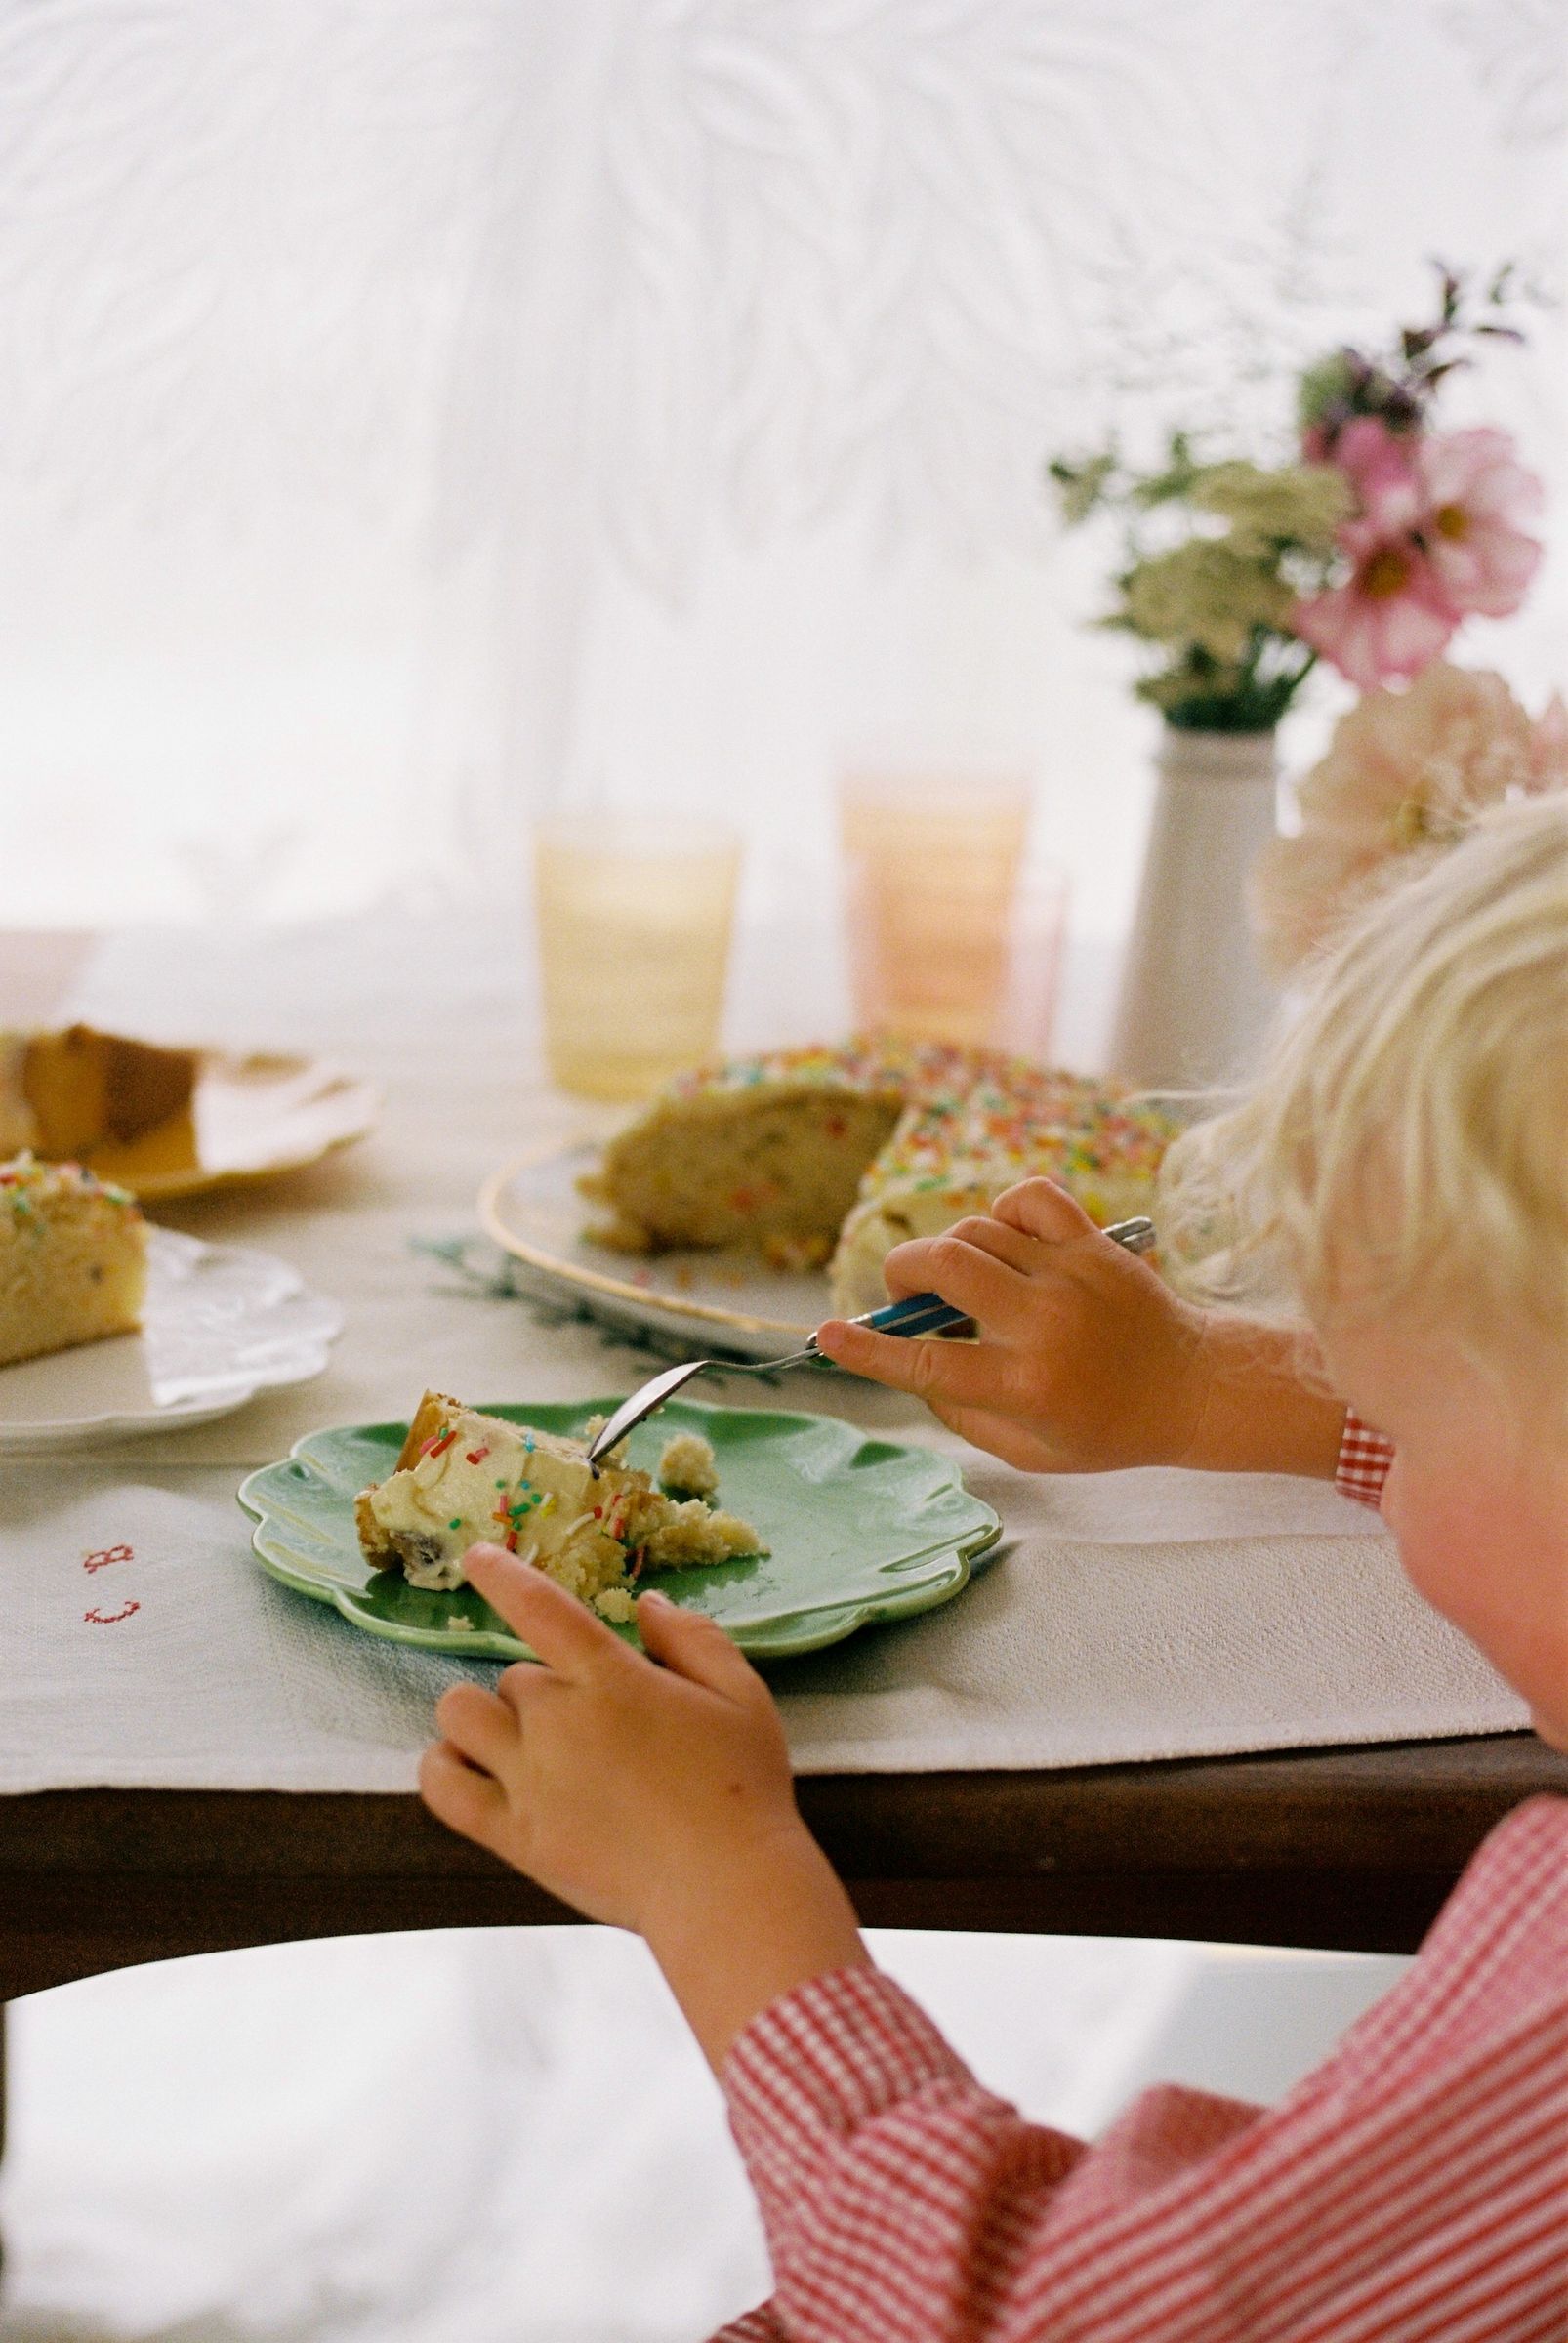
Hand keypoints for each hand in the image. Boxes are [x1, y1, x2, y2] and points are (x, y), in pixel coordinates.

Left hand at [420, 1547, 866, 2067]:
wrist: (725, 1887)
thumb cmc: (743, 1787)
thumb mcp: (742, 1695)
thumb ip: (694, 1640)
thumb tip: (649, 1605)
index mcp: (611, 1678)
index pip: (539, 1608)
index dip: (501, 1576)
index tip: (477, 1558)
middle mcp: (558, 1720)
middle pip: (513, 1677)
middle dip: (542, 1690)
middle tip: (585, 1724)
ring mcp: (529, 1779)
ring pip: (461, 1715)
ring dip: (479, 1716)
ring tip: (509, 1735)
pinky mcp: (514, 1835)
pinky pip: (443, 1788)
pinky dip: (440, 1767)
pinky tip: (459, 1763)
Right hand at [815, 1177, 1211, 1471]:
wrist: (1194, 1388)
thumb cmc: (1107, 1429)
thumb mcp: (1028, 1452)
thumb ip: (961, 1414)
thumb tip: (910, 1367)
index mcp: (1025, 1386)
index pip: (926, 1363)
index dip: (867, 1350)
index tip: (826, 1336)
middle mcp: (1044, 1324)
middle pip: (943, 1267)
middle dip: (901, 1273)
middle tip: (906, 1296)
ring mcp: (1071, 1274)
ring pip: (976, 1231)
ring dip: (949, 1253)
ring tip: (964, 1284)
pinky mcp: (1093, 1243)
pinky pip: (1028, 1198)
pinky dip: (1002, 1211)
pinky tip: (1007, 1242)